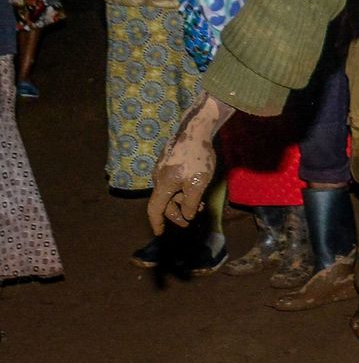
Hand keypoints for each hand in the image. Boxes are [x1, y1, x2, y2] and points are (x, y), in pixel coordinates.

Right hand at [146, 94, 233, 233]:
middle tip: (190, 221)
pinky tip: (195, 189)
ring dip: (182, 201)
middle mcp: (158, 177)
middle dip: (176, 213)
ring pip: (170, 191)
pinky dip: (182, 190)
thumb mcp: (197, 184)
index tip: (159, 233)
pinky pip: (173, 181)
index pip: (155, 209)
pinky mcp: (170, 161)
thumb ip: (191, 202)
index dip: (157, 222)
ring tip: (199, 205)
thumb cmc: (197, 158)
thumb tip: (187, 215)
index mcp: (163, 185)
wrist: (195, 129)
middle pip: (164, 202)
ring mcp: (163, 168)